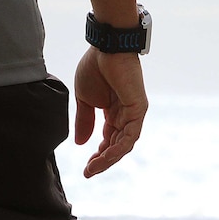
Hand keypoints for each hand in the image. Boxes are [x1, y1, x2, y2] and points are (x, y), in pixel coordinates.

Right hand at [74, 47, 147, 177]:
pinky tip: (105, 156)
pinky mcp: (138, 109)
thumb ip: (84, 121)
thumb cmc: (95, 66)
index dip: (98, 155)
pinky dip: (118, 148)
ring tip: (94, 168)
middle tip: (89, 172)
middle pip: (116, 146)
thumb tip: (79, 143)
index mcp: (114, 113)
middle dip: (102, 161)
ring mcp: (134, 113)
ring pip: (123, 145)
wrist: (106, 46)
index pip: (108, 140)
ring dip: (108, 159)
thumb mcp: (85, 100)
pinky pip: (130, 136)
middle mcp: (126, 115)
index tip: (86, 168)